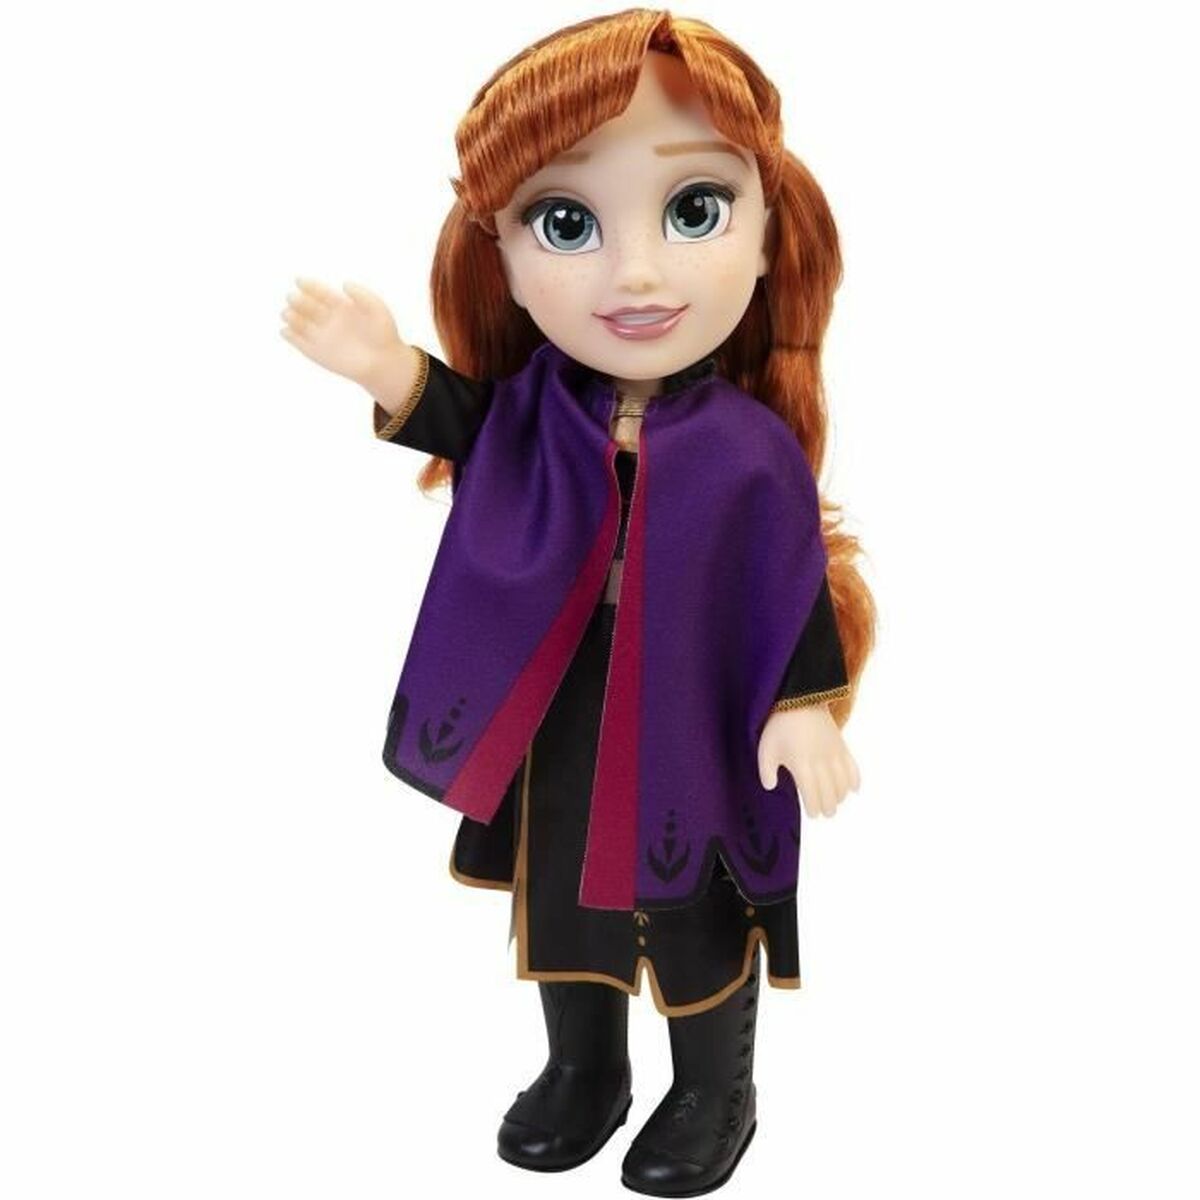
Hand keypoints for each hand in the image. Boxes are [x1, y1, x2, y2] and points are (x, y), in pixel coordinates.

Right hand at [280, 277, 402, 386]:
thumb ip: (362, 295)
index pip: (320, 292)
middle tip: (293, 299)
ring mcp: (321, 335)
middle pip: (306, 305)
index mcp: (339, 305)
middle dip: (297, 301)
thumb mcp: (378, 309)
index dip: (308, 285)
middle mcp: (327, 318)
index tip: (299, 281)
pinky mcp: (317, 353)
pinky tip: (286, 331)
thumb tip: (344, 283)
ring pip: (299, 323)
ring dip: (290, 316)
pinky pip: (299, 343)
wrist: (384, 364)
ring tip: (287, 314)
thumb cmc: (384, 335)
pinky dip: (290, 337)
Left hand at [757, 704, 859, 818]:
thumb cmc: (779, 726)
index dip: (814, 809)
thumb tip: (770, 787)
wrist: (800, 700)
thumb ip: (766, 771)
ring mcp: (834, 755)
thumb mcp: (766, 749)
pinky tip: (853, 789)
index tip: (813, 814)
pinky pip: (853, 768)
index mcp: (802, 766)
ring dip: (841, 797)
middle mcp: (821, 764)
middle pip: (831, 794)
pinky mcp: (842, 746)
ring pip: (843, 784)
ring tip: (835, 802)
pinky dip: (855, 781)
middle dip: (829, 807)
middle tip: (825, 813)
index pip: (812, 796)